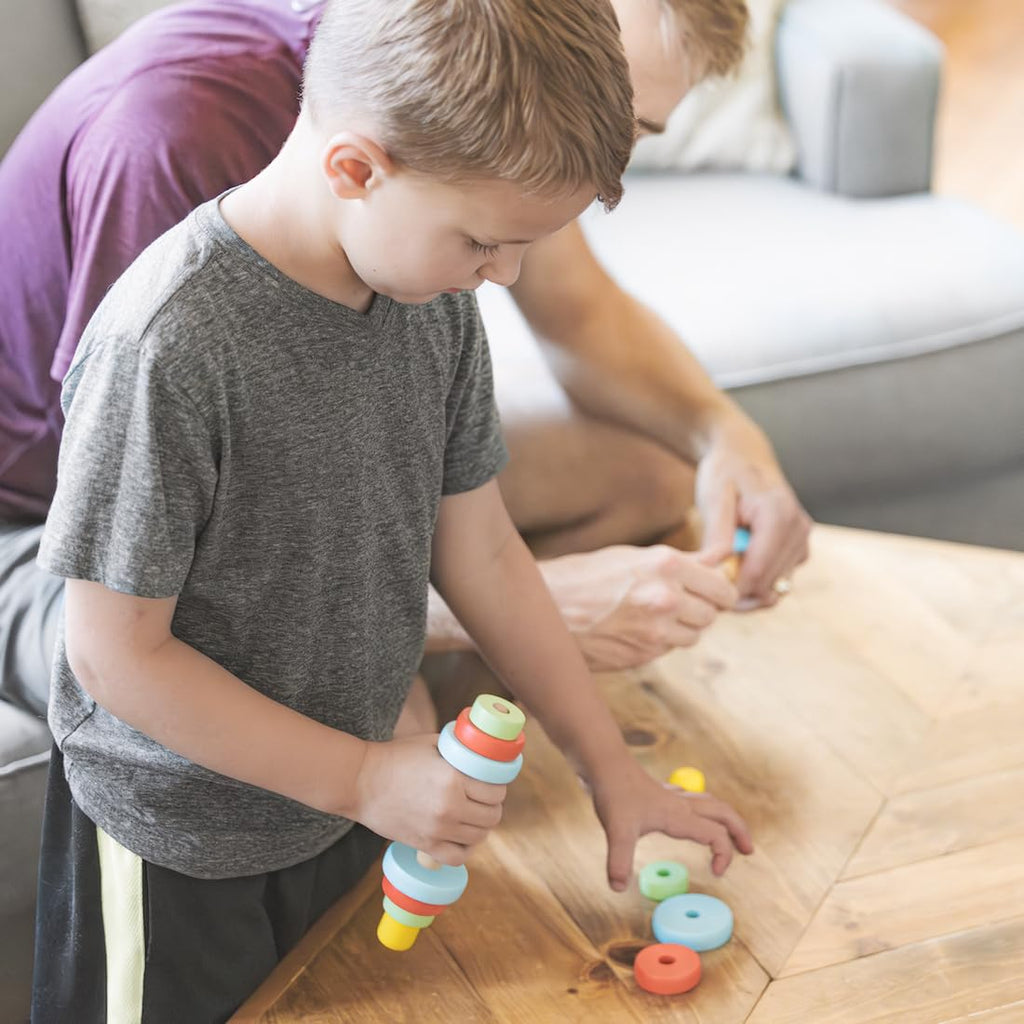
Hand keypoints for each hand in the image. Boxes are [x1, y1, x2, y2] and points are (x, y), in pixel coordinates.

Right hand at [351, 733, 505, 865]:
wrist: (361, 781)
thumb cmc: (396, 757)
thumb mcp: (433, 743)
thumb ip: (459, 751)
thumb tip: (483, 752)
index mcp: (453, 778)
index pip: (495, 791)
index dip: (498, 787)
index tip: (493, 783)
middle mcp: (450, 807)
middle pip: (492, 816)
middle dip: (493, 806)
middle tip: (485, 799)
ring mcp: (438, 829)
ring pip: (479, 836)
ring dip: (481, 826)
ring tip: (474, 815)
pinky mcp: (425, 845)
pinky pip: (458, 856)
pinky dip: (465, 848)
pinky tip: (462, 836)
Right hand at [539, 545, 737, 671]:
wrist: (543, 609)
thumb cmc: (583, 576)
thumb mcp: (632, 556)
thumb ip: (681, 561)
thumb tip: (720, 558)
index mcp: (666, 565)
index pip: (722, 586)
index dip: (719, 591)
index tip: (713, 592)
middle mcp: (667, 598)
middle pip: (712, 613)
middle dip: (700, 609)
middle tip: (678, 603)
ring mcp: (656, 631)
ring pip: (694, 636)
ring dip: (682, 628)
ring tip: (652, 616)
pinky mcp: (644, 655)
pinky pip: (669, 649)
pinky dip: (660, 642)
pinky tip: (635, 629)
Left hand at [589, 757, 752, 890]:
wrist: (604, 764)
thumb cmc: (613, 793)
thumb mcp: (615, 830)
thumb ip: (618, 860)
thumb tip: (617, 887)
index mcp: (678, 816)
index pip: (715, 834)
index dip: (724, 854)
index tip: (716, 873)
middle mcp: (681, 805)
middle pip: (723, 812)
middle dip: (740, 830)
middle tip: (749, 850)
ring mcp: (673, 796)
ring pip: (712, 803)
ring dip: (726, 818)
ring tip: (732, 834)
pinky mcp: (662, 793)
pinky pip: (695, 799)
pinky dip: (705, 809)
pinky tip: (695, 816)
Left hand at [695, 418, 811, 606]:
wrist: (744, 456)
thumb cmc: (725, 473)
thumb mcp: (714, 497)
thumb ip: (717, 534)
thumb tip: (714, 569)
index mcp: (778, 515)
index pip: (756, 572)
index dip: (728, 589)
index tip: (702, 590)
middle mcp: (798, 530)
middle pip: (767, 585)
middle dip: (736, 592)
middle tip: (705, 585)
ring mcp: (802, 541)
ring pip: (775, 588)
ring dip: (747, 591)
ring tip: (718, 575)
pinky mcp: (799, 549)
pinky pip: (779, 581)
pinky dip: (756, 584)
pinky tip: (733, 570)